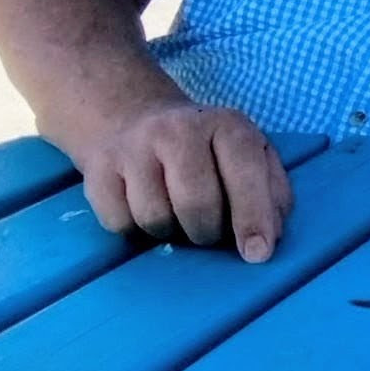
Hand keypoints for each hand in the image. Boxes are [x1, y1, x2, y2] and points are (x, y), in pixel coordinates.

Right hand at [79, 102, 293, 262]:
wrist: (133, 117)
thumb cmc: (207, 151)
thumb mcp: (250, 156)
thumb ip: (272, 194)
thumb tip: (269, 237)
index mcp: (227, 125)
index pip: (244, 173)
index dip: (253, 217)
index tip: (257, 253)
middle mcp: (178, 129)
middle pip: (196, 203)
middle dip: (208, 232)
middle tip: (209, 230)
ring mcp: (133, 147)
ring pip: (155, 217)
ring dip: (171, 231)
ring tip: (176, 214)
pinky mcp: (97, 169)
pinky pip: (120, 223)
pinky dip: (135, 230)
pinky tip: (142, 207)